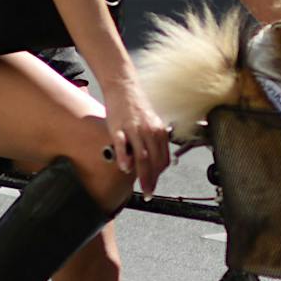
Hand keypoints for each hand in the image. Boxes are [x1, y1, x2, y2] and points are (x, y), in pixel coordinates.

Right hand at [103, 81, 170, 195]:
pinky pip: (122, 145)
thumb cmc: (135, 106)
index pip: (162, 159)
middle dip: (152, 180)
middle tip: (148, 193)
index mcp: (158, 131)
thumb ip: (152, 141)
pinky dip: (124, 158)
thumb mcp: (150, 124)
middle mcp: (149, 131)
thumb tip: (153, 160)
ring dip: (143, 175)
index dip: (159, 175)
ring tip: (142, 188)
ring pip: (141, 156)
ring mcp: (134, 129)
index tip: (153, 185)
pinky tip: (125, 168)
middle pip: (153, 161)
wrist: (123, 86)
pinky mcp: (119, 127)